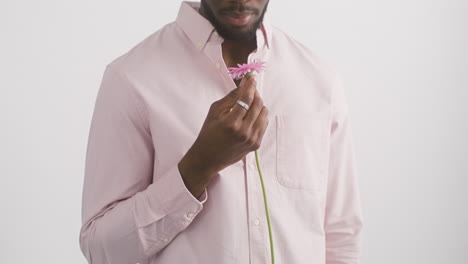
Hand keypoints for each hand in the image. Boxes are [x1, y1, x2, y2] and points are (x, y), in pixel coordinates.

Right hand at [178, 75, 268, 195]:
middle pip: (258, 105)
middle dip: (255, 93)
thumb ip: (230, 97)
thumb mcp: (214, 112)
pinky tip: (251, 115)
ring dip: (258, 105)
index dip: (250, 86)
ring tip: (249, 103)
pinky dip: (259, 116)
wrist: (208, 158)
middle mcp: (243, 131)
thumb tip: (243, 85)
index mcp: (231, 122)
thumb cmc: (208, 133)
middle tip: (250, 88)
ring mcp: (251, 139)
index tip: (251, 78)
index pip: (246, 99)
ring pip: (264, 114)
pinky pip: (264, 124)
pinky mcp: (256, 144)